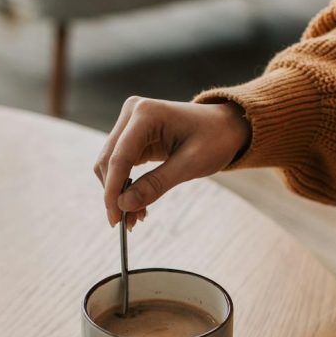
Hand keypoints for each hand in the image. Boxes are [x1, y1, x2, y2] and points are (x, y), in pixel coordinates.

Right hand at [95, 97, 249, 227]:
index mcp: (146, 113)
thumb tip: (124, 205)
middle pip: (108, 160)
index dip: (113, 190)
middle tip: (126, 223)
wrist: (227, 126)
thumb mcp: (190, 165)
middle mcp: (133, 113)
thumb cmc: (215, 139)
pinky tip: (138, 204)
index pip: (119, 157)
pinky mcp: (132, 135)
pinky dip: (125, 185)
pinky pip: (120, 164)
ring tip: (135, 216)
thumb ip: (156, 184)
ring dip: (118, 192)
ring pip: (110, 164)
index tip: (114, 219)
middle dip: (114, 194)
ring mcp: (130, 123)